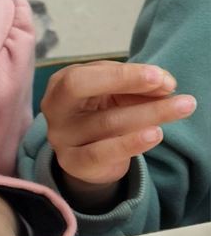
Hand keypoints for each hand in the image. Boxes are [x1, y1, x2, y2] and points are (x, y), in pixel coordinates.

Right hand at [42, 61, 196, 209]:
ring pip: (105, 122)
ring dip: (148, 113)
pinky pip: (102, 153)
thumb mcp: (116, 94)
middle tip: (168, 86)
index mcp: (61, 83)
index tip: (159, 76)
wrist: (89, 158)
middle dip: (125, 82)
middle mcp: (55, 108)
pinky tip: (155, 134)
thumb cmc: (102, 115)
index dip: (124, 73)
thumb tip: (165, 84)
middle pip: (80, 88)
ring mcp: (61, 137)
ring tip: (181, 107)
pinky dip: (131, 143)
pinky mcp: (73, 162)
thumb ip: (136, 86)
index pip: (88, 73)